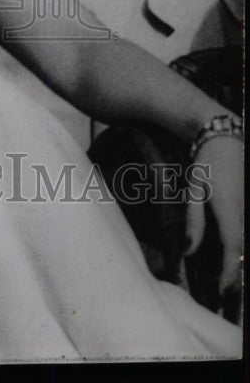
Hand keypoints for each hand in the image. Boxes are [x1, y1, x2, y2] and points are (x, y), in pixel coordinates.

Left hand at [186, 134, 242, 315]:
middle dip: (239, 275)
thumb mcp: (194, 190)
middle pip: (246, 250)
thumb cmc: (206, 163)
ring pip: (249, 243)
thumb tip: (189, 251)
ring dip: (242, 262)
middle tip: (227, 293)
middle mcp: (246, 212)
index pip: (234, 248)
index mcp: (229, 209)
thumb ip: (194, 222)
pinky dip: (243, 247)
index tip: (222, 289)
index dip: (230, 272)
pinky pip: (248, 231)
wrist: (225, 139)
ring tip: (232, 282)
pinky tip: (236, 256)